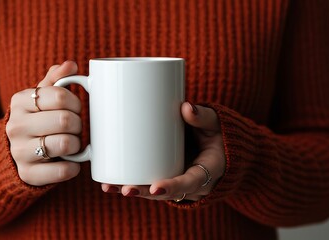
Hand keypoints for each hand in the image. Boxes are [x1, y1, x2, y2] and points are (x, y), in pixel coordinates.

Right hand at [6, 61, 82, 185]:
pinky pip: (64, 170)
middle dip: (78, 124)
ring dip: (77, 144)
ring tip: (72, 143)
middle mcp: (16, 126)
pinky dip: (74, 167)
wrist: (14, 153)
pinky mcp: (28, 174)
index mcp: (20, 102)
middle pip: (65, 120)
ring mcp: (20, 152)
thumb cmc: (37, 119)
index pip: (61, 96)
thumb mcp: (41, 96)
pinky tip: (71, 161)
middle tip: (75, 127)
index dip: (76, 102)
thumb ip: (55, 79)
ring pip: (66, 144)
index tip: (76, 108)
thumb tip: (70, 65)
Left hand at [101, 103, 225, 200]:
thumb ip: (202, 117)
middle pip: (167, 193)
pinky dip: (133, 185)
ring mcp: (179, 183)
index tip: (155, 187)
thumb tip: (186, 107)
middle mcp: (192, 184)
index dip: (172, 186)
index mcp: (208, 171)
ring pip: (155, 192)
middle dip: (145, 192)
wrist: (219, 147)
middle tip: (126, 189)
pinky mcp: (168, 177)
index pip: (190, 182)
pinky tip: (110, 184)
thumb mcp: (215, 125)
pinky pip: (150, 186)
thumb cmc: (218, 135)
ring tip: (109, 187)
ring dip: (133, 191)